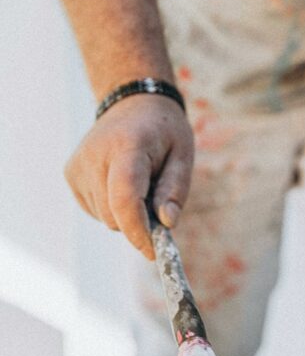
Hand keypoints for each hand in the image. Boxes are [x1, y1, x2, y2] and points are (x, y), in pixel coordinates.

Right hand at [65, 95, 193, 258]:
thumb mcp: (183, 154)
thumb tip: (166, 224)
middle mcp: (95, 156)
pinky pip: (96, 210)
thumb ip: (175, 190)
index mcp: (127, 147)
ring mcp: (78, 166)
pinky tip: (121, 181)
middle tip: (157, 203)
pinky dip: (112, 206)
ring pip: (105, 217)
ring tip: (139, 182)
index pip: (125, 198)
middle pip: (114, 215)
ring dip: (125, 213)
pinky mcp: (71, 174)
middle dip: (138, 222)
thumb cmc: (163, 131)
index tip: (154, 251)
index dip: (138, 231)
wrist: (132, 103)